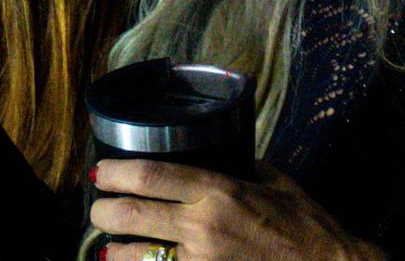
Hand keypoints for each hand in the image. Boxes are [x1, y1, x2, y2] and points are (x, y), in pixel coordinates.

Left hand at [90, 160, 383, 260]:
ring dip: (114, 250)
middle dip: (103, 211)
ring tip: (107, 245)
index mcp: (220, 191)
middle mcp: (203, 226)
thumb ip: (241, 167)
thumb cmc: (307, 227)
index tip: (101, 171)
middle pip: (132, 214)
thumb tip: (218, 153)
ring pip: (137, 256)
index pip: (152, 176)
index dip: (117, 172)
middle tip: (97, 207)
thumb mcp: (274, 183)